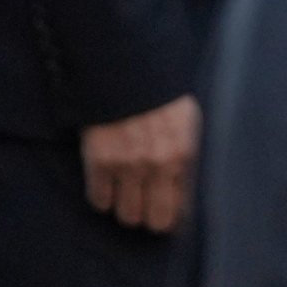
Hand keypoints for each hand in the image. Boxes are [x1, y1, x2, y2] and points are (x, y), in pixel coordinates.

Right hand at [80, 95, 199, 233]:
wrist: (119, 65)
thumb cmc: (156, 91)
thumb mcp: (186, 118)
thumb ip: (188, 153)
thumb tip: (185, 187)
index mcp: (184, 155)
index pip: (184, 209)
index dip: (174, 217)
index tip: (166, 215)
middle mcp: (158, 165)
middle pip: (156, 221)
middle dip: (150, 217)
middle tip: (144, 207)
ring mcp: (127, 164)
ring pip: (127, 215)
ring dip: (125, 208)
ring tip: (123, 195)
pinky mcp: (99, 159)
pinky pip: (99, 199)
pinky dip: (101, 197)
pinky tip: (104, 185)